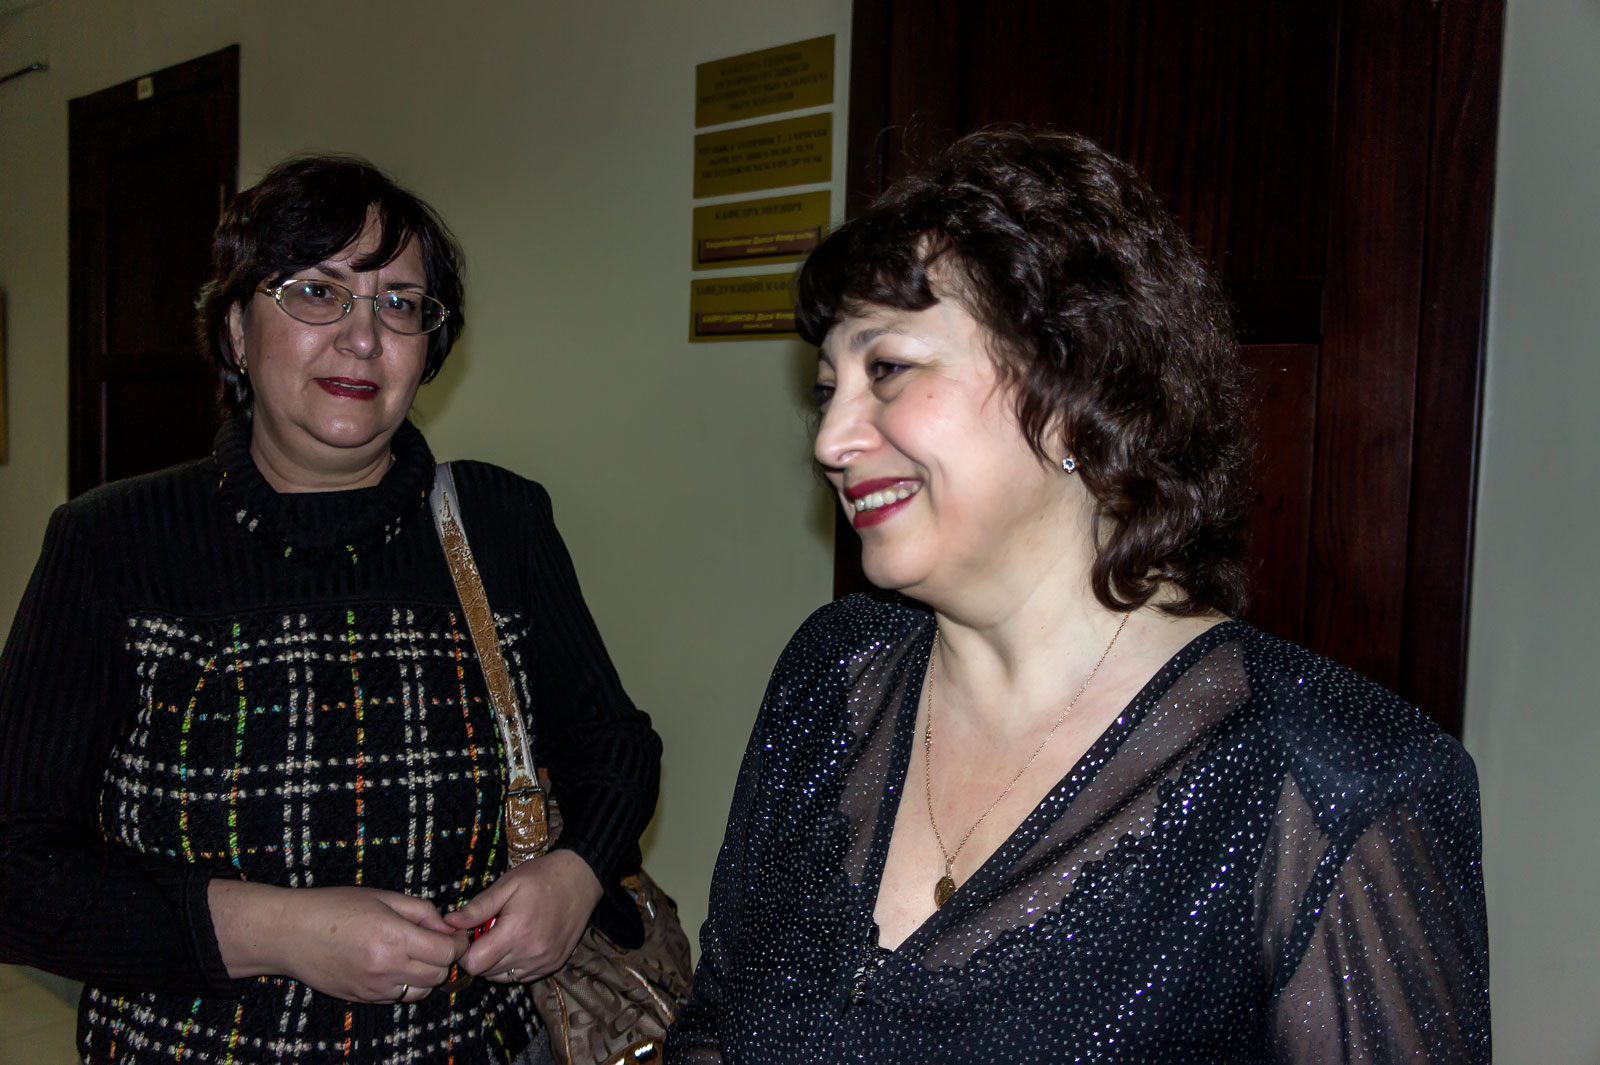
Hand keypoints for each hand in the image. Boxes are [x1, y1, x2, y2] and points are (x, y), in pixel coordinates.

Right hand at [210, 881, 468, 1002]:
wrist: (290, 933)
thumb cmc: (334, 907)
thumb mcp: (383, 897)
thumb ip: (421, 912)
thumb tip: (448, 927)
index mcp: (394, 937)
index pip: (447, 952)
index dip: (458, 942)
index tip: (455, 933)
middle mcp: (386, 967)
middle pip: (439, 974)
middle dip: (444, 958)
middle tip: (435, 941)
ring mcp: (374, 988)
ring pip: (422, 991)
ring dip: (426, 974)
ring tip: (413, 954)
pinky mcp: (363, 999)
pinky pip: (399, 997)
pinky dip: (405, 984)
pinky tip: (394, 965)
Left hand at [444, 850, 603, 981]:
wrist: (581, 879)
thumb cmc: (541, 877)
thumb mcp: (506, 885)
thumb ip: (477, 908)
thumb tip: (449, 923)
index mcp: (515, 932)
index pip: (475, 964)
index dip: (465, 951)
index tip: (470, 934)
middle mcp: (530, 954)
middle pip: (486, 973)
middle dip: (480, 955)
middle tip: (487, 931)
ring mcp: (544, 962)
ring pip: (503, 978)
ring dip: (496, 962)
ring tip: (504, 936)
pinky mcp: (553, 965)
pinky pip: (521, 977)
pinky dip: (513, 965)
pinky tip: (519, 943)